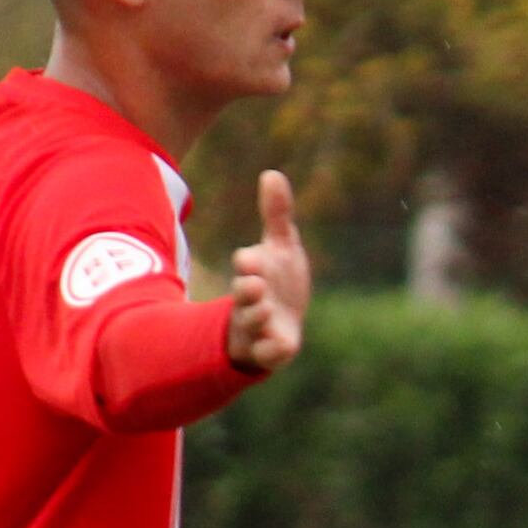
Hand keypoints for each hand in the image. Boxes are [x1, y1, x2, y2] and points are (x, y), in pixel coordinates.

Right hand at [226, 169, 310, 371]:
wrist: (282, 320)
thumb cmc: (279, 279)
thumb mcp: (281, 246)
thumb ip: (276, 214)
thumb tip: (271, 173)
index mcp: (254, 272)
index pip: (247, 265)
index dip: (248, 262)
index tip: (249, 258)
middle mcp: (252, 299)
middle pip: (243, 295)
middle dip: (247, 290)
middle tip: (255, 284)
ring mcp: (260, 326)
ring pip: (252, 322)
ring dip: (256, 315)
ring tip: (265, 307)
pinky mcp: (272, 350)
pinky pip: (268, 354)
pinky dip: (272, 350)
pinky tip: (283, 346)